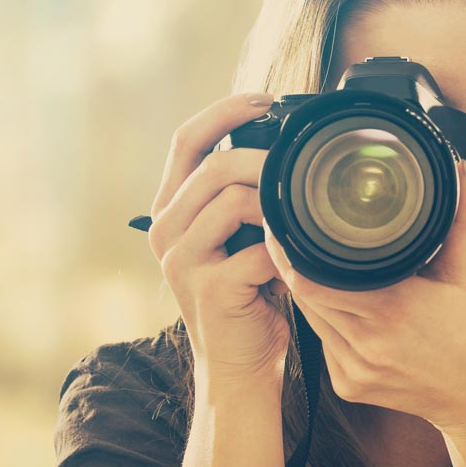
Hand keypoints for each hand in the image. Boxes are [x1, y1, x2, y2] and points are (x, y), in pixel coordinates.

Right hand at [146, 92, 291, 389]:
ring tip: (298, 219)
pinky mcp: (210, 289)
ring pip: (233, 200)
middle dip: (264, 158)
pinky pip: (257, 249)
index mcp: (170, 209)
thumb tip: (284, 145)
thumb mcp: (237, 235)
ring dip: (277, 204)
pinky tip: (298, 260)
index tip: (267, 99)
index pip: (186, 139)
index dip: (225, 110)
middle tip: (299, 165)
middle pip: (213, 165)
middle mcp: (165, 230)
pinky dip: (286, 249)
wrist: (240, 367)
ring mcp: (182, 261)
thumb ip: (244, 194)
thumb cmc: (248, 295)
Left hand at [265, 159, 465, 431]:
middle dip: (295, 265)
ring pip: (310, 319)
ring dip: (308, 291)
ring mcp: (354, 371)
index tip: (283, 224)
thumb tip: (460, 170)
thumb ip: (464, 218)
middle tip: (289, 234)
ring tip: (308, 262)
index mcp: (391, 311)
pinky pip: (323, 343)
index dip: (291, 252)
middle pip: (304, 296)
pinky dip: (324, 319)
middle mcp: (366, 346)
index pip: (313, 279)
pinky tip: (336, 302)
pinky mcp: (349, 387)